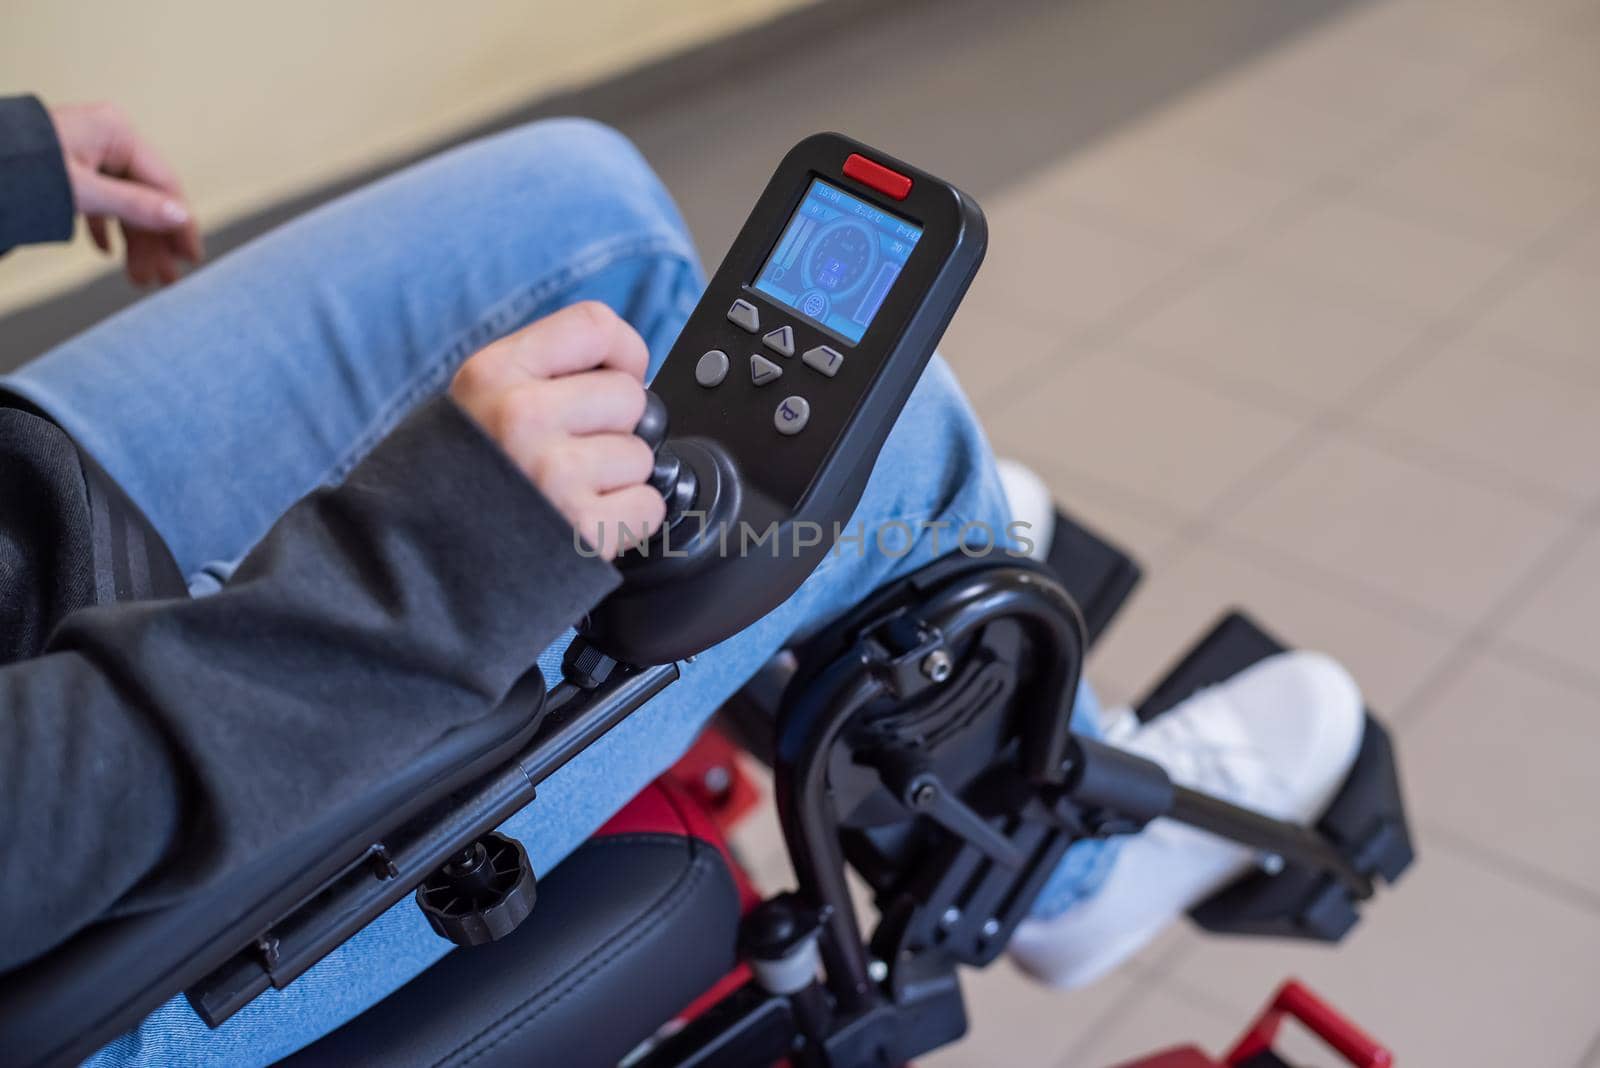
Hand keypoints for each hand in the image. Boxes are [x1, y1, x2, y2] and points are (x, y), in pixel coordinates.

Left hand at [48, 102, 202, 286]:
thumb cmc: (17, 167)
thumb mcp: (81, 191)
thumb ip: (134, 205)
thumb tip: (180, 218)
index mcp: (116, 133)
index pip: (165, 183)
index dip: (181, 224)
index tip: (191, 258)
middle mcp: (108, 139)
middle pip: (147, 196)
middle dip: (153, 242)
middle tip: (161, 281)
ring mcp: (88, 152)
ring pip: (124, 202)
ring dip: (132, 242)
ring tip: (137, 279)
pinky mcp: (70, 167)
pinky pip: (100, 200)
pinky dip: (105, 227)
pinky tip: (106, 253)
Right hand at [450, 302, 664, 559]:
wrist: (416, 568)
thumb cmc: (455, 483)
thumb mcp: (476, 403)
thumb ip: (540, 375)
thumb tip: (624, 370)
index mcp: (495, 374)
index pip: (594, 325)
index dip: (623, 352)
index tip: (620, 375)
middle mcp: (523, 417)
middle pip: (630, 397)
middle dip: (615, 428)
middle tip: (572, 455)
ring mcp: (553, 474)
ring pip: (641, 456)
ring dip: (617, 480)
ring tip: (566, 496)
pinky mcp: (582, 528)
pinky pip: (648, 506)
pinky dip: (628, 521)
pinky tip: (581, 524)